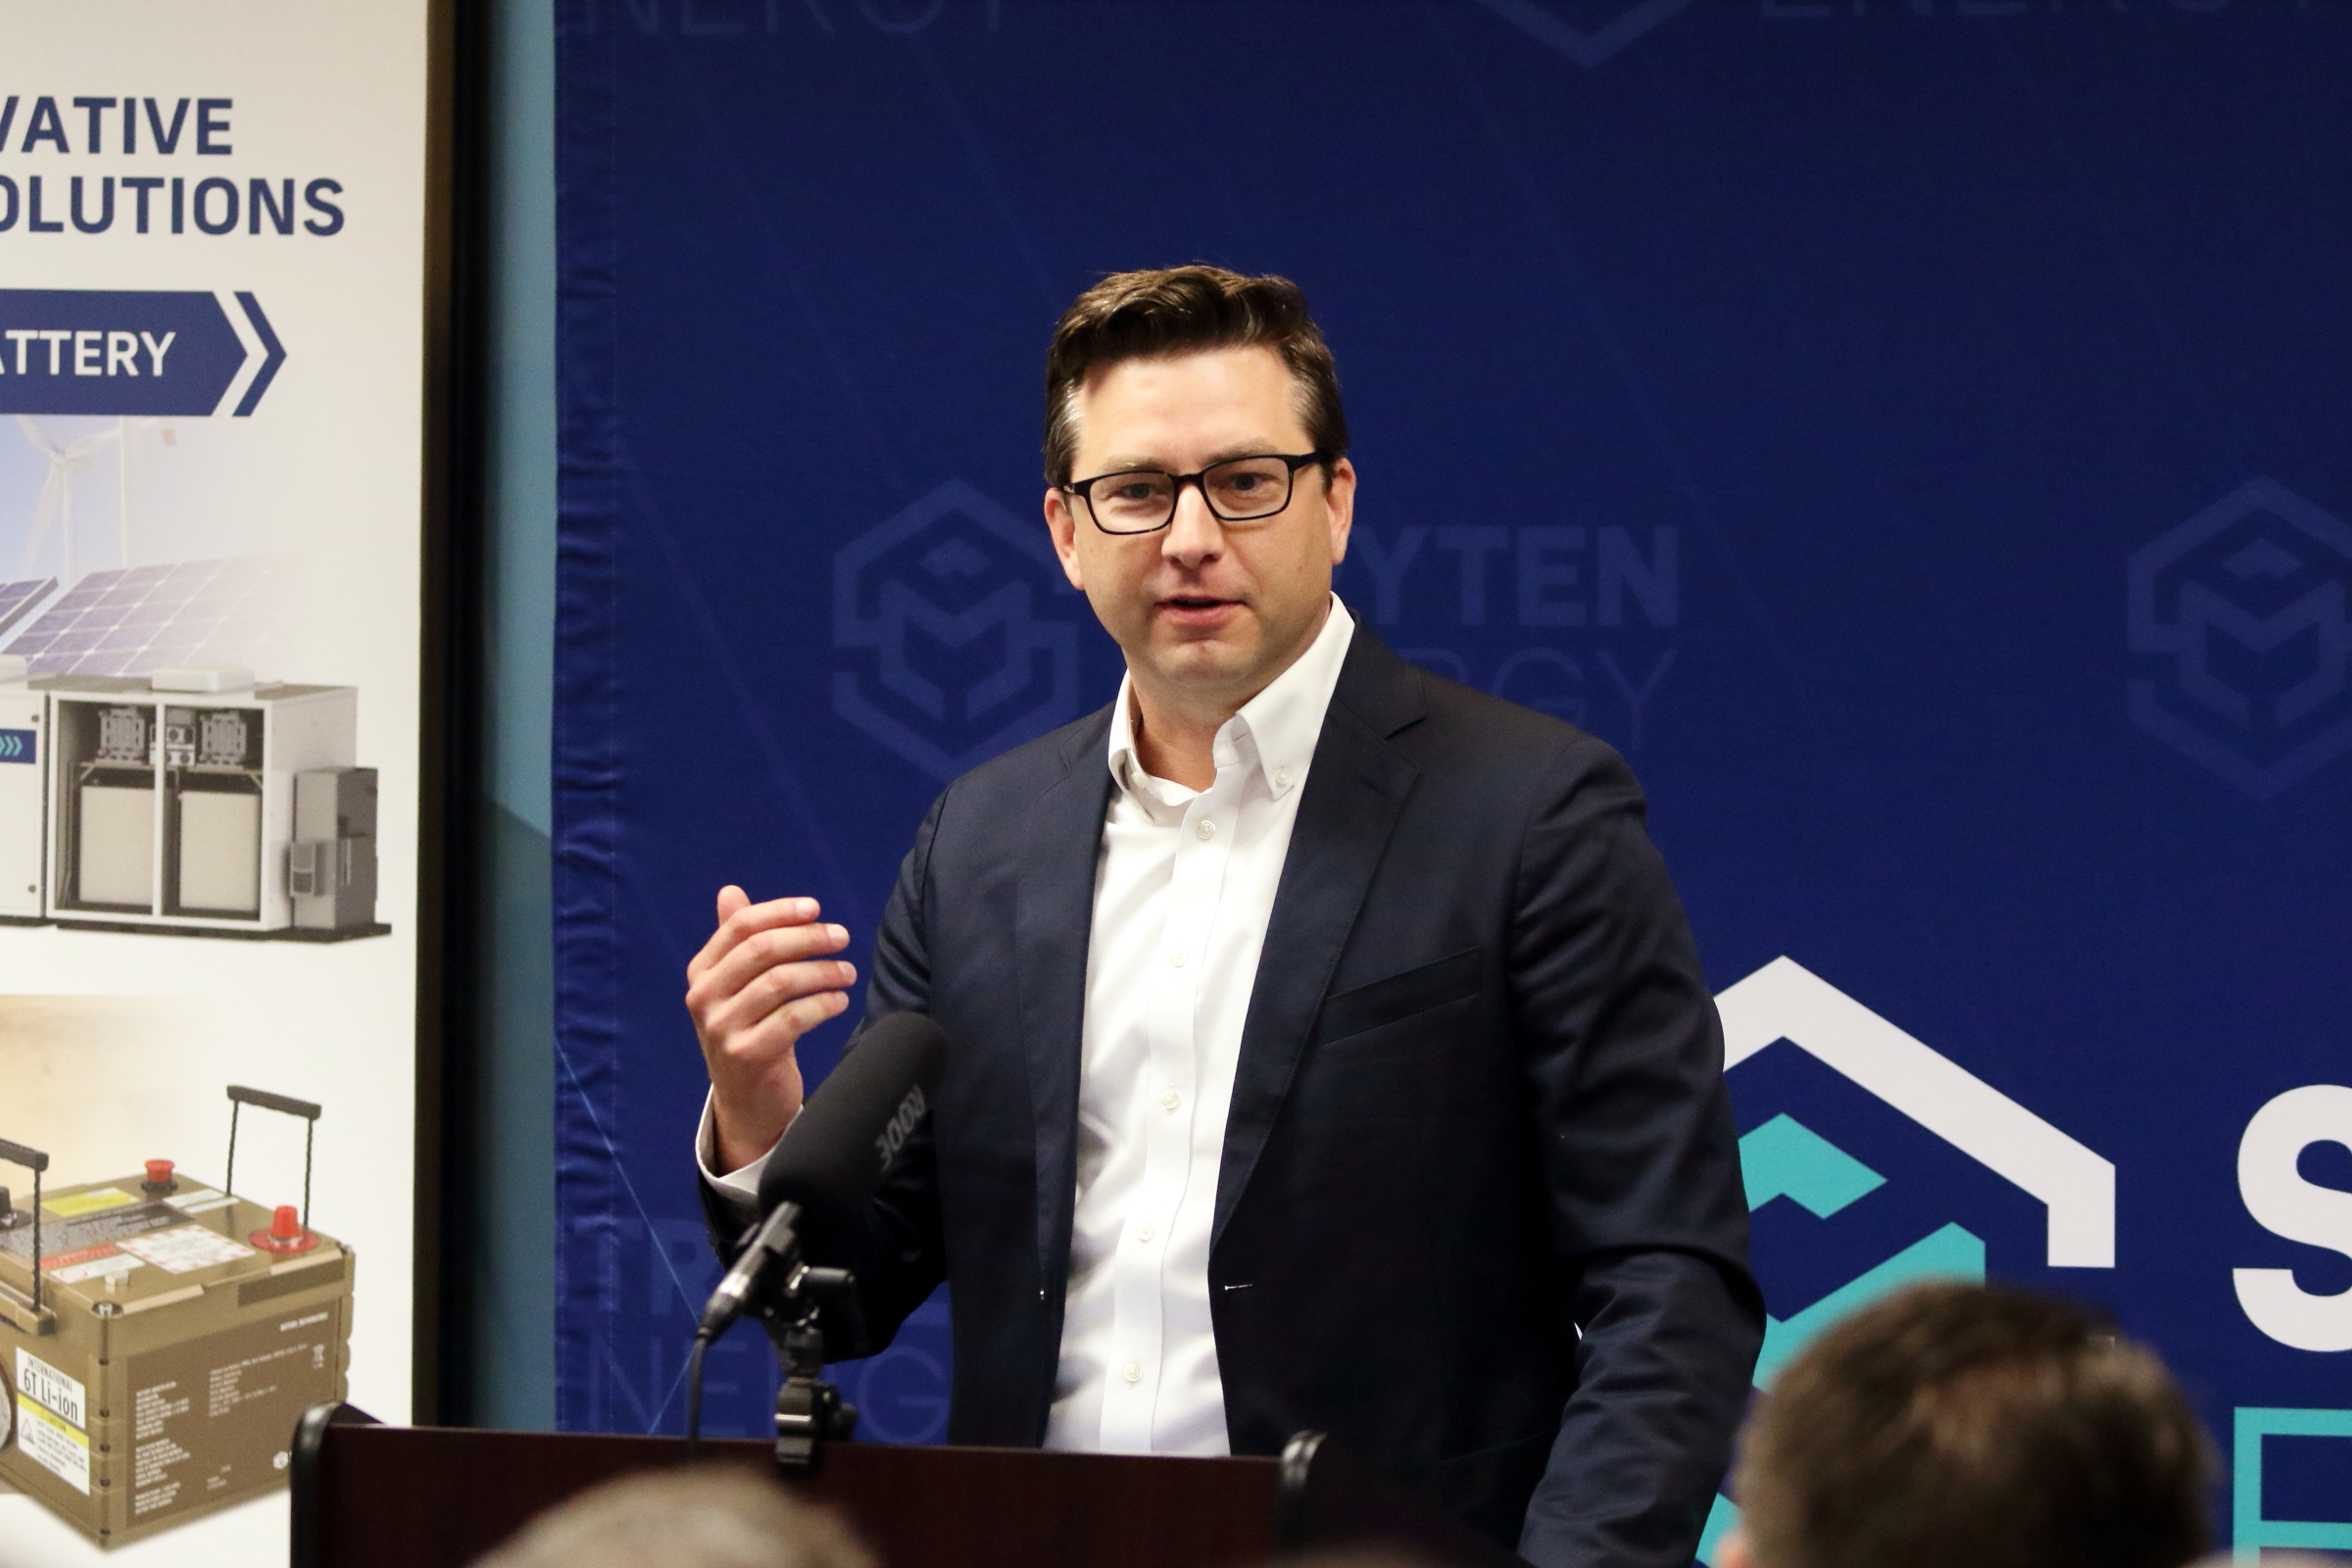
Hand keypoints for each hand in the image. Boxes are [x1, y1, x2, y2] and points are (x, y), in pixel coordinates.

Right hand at [686, 886, 855, 1171]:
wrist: (746, 1100)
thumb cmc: (749, 1031)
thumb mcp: (737, 986)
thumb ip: (737, 941)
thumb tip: (730, 892)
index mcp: (701, 972)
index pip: (741, 927)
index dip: (781, 912)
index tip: (816, 909)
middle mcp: (704, 997)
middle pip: (763, 950)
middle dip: (809, 938)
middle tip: (841, 938)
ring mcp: (722, 1028)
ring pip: (782, 981)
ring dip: (823, 972)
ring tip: (847, 972)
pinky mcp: (746, 1055)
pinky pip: (794, 1018)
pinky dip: (824, 1004)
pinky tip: (840, 1002)